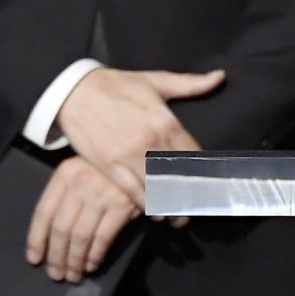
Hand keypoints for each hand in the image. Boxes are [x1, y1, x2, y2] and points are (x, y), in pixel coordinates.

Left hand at [25, 155, 140, 283]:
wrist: (139, 160)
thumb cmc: (104, 171)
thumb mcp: (80, 174)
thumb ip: (64, 197)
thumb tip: (47, 237)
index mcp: (64, 174)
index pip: (43, 211)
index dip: (37, 238)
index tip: (34, 258)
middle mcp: (80, 183)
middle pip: (61, 228)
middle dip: (56, 255)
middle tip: (55, 273)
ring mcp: (100, 194)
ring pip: (80, 236)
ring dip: (75, 260)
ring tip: (73, 274)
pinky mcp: (121, 205)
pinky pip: (102, 237)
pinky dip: (95, 255)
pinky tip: (91, 265)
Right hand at [55, 67, 217, 205]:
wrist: (74, 90)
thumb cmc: (116, 85)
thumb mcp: (155, 81)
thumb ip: (190, 84)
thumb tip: (220, 77)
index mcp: (165, 120)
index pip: (194, 155)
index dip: (204, 175)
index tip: (211, 189)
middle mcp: (151, 140)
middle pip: (179, 177)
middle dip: (190, 197)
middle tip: (197, 209)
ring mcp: (130, 155)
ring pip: (159, 189)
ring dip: (171, 207)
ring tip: (179, 219)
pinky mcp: (110, 166)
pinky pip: (134, 192)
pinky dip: (147, 205)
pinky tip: (155, 213)